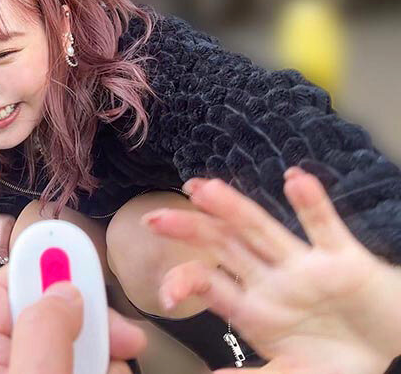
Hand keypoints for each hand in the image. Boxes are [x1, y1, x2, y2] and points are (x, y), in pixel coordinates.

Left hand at [0, 266, 146, 373]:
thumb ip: (43, 335)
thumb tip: (65, 288)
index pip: (7, 288)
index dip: (44, 264)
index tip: (76, 245)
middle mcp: (11, 367)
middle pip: (56, 315)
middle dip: (93, 318)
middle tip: (121, 333)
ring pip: (85, 347)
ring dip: (108, 354)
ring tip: (112, 371)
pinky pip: (98, 369)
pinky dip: (112, 371)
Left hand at [144, 167, 400, 372]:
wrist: (389, 347)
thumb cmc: (335, 360)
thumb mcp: (292, 372)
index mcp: (253, 306)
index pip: (208, 284)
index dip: (183, 282)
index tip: (164, 296)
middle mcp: (271, 279)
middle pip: (222, 246)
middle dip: (189, 229)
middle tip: (155, 217)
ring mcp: (304, 266)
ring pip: (261, 229)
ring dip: (232, 208)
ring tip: (204, 188)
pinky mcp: (344, 260)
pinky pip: (325, 228)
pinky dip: (312, 204)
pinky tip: (295, 179)